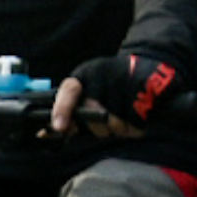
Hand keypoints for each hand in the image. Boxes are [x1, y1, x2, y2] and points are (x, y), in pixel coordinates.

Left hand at [57, 51, 182, 138]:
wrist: (151, 63)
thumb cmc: (111, 84)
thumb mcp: (88, 89)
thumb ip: (69, 110)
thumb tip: (46, 133)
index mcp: (85, 74)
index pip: (69, 90)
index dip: (62, 109)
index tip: (58, 127)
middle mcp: (103, 73)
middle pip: (94, 115)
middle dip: (99, 127)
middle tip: (106, 123)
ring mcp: (126, 79)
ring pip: (116, 124)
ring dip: (121, 128)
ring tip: (125, 116)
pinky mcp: (147, 87)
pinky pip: (138, 122)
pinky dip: (137, 126)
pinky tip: (139, 115)